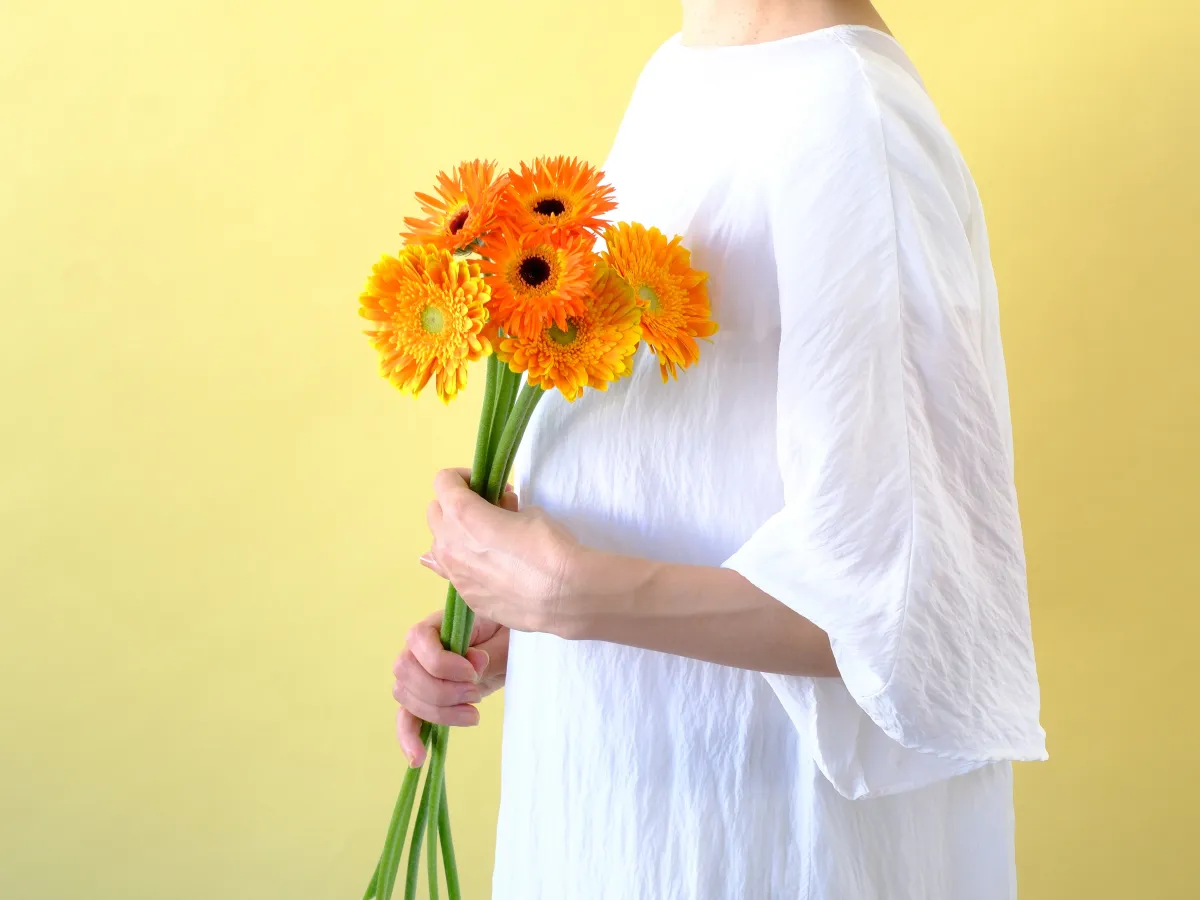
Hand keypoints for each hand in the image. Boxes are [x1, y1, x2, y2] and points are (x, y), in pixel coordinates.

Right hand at [392, 609, 508, 766]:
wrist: (505, 647)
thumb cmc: (504, 635)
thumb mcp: (504, 640)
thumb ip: (488, 651)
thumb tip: (473, 662)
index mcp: (435, 624)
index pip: (417, 639)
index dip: (443, 663)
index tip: (474, 673)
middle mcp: (417, 648)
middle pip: (406, 673)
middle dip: (442, 691)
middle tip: (476, 695)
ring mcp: (417, 675)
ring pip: (407, 698)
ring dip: (439, 713)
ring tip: (473, 715)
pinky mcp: (423, 698)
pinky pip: (406, 718)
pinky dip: (409, 738)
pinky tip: (417, 759)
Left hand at [421, 468, 580, 635]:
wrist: (564, 595)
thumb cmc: (548, 544)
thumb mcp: (528, 512)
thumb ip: (501, 510)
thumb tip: (497, 515)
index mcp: (462, 514)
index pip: (443, 481)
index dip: (463, 477)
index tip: (484, 485)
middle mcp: (449, 543)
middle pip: (434, 512)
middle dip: (454, 506)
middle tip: (485, 511)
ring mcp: (455, 575)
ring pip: (439, 546)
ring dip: (455, 537)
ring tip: (485, 542)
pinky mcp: (467, 598)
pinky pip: (454, 574)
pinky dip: (466, 565)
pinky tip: (490, 570)